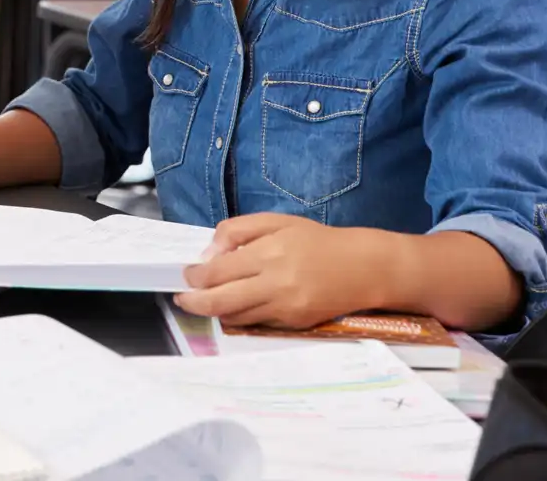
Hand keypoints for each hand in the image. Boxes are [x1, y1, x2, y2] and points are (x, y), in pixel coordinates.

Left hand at [176, 214, 392, 328]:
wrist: (364, 267)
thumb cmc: (317, 241)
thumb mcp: (276, 222)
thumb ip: (237, 231)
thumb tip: (208, 254)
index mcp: (269, 254)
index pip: (217, 272)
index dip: (195, 276)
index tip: (188, 275)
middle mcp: (276, 284)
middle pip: (220, 302)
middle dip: (194, 302)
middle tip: (182, 298)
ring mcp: (286, 308)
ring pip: (236, 316)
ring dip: (216, 310)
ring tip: (207, 300)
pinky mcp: (295, 323)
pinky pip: (258, 323)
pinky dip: (243, 315)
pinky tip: (239, 304)